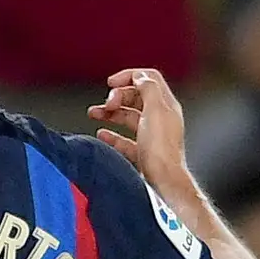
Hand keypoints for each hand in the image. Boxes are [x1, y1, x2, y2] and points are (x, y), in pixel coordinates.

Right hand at [89, 64, 191, 186]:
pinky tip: (102, 134)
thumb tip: (139, 77)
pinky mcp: (142, 153)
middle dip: (117, 96)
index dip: (129, 76)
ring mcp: (151, 136)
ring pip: (127, 117)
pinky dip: (111, 134)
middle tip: (106, 104)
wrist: (164, 182)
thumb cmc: (161, 150)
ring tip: (94, 113)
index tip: (112, 83)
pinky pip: (124, 139)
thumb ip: (148, 89)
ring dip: (109, 113)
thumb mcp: (155, 110)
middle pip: (136, 97)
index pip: (148, 78)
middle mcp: (160, 118)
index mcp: (165, 105)